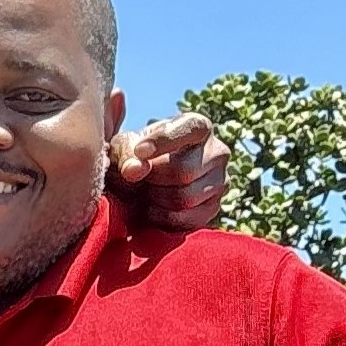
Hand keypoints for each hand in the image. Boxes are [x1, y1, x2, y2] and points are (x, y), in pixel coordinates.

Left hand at [109, 110, 227, 230]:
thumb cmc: (135, 156)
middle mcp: (217, 151)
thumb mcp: (124, 146)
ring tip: (145, 191)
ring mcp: (221, 181)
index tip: (140, 151)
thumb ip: (125, 152)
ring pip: (185, 197)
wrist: (141, 183)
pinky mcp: (214, 208)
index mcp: (197, 126)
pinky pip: (187, 219)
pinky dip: (162, 218)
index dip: (164, 141)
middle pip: (184, 170)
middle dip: (153, 179)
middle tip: (139, 179)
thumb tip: (134, 170)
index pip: (190, 129)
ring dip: (155, 199)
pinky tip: (152, 208)